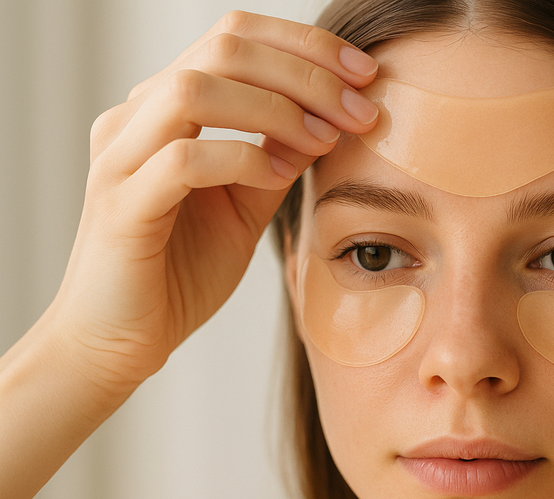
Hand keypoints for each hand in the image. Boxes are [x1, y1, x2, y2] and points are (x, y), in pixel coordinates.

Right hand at [53, 11, 378, 394]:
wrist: (121, 341)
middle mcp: (135, 119)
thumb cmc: (182, 271)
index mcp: (163, 108)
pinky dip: (243, 158)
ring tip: (326, 139)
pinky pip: (184, 158)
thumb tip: (335, 114)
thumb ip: (280, 155)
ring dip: (277, 108)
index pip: (234, 38)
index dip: (305, 47)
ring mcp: (121, 158)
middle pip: (222, 49)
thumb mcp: (247, 203)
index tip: (366, 74)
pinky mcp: (121, 205)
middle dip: (306, 72)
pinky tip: (281, 177)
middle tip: (360, 108)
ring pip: (196, 90)